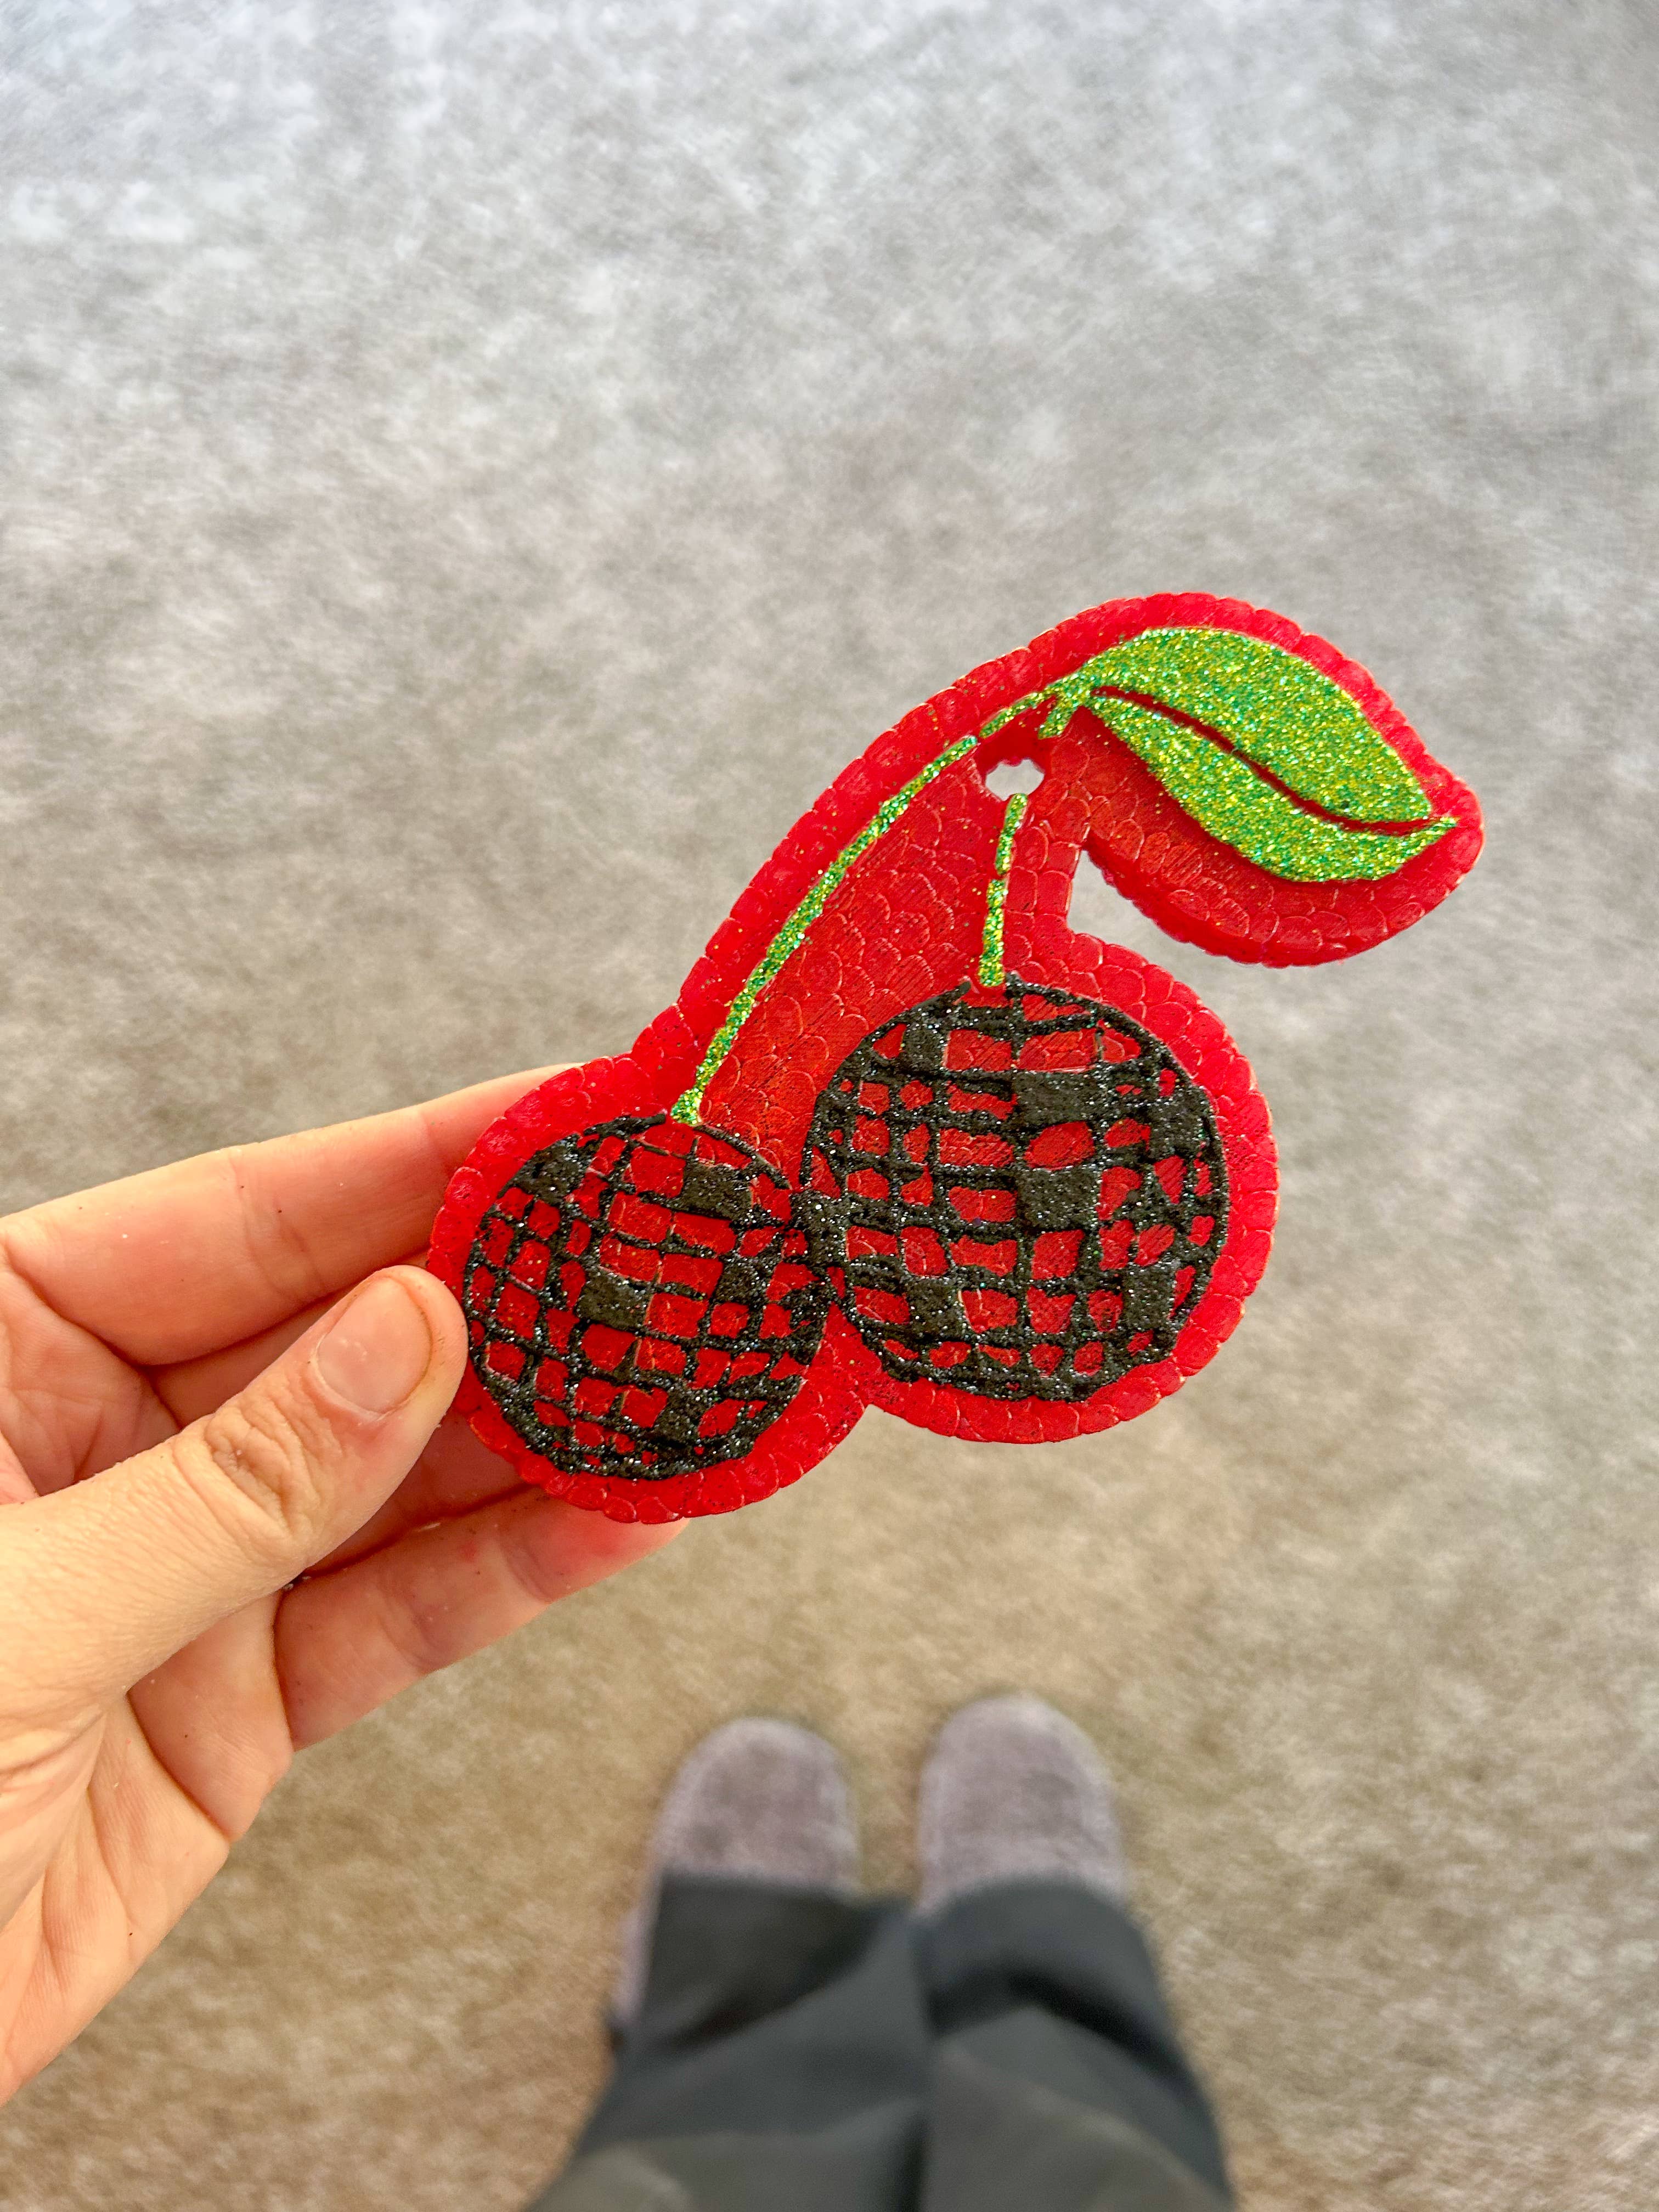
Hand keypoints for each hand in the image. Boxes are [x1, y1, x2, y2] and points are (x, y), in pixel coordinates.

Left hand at [0, 1074, 675, 2101]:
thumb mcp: (21, 1611)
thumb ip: (236, 1480)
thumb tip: (414, 1333)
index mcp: (1, 1348)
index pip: (239, 1218)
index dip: (415, 1163)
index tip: (564, 1123)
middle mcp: (100, 1438)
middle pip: (342, 1335)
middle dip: (509, 1298)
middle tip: (664, 1251)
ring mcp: (181, 1571)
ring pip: (395, 1478)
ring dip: (543, 1436)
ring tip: (681, 1379)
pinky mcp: (237, 1706)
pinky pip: (395, 1617)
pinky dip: (513, 1575)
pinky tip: (621, 1517)